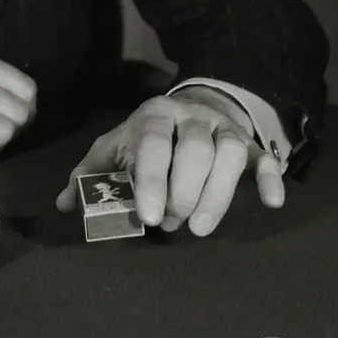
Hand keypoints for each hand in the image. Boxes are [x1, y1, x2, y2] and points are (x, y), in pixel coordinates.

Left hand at [55, 89, 283, 234]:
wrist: (188, 110)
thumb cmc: (143, 140)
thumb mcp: (113, 149)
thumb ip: (90, 175)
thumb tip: (65, 204)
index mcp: (153, 115)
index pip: (154, 143)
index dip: (152, 180)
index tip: (150, 217)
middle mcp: (191, 116)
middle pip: (195, 148)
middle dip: (185, 191)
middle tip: (173, 225)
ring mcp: (223, 128)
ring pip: (231, 152)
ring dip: (218, 193)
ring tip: (200, 227)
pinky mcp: (250, 144)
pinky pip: (264, 158)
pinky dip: (271, 179)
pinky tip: (272, 203)